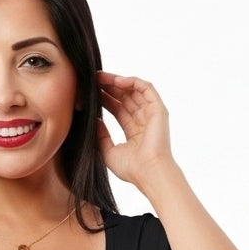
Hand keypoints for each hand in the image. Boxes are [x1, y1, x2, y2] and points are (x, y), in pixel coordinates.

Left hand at [96, 71, 175, 187]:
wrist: (148, 172)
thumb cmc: (131, 168)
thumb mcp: (108, 151)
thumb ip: (101, 136)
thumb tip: (94, 121)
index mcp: (133, 131)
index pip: (117, 109)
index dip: (105, 99)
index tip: (90, 93)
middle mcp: (143, 121)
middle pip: (124, 97)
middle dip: (108, 87)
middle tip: (93, 80)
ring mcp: (151, 114)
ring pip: (134, 90)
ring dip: (117, 82)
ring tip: (101, 77)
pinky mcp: (158, 109)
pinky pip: (146, 88)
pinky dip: (132, 82)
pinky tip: (116, 81)